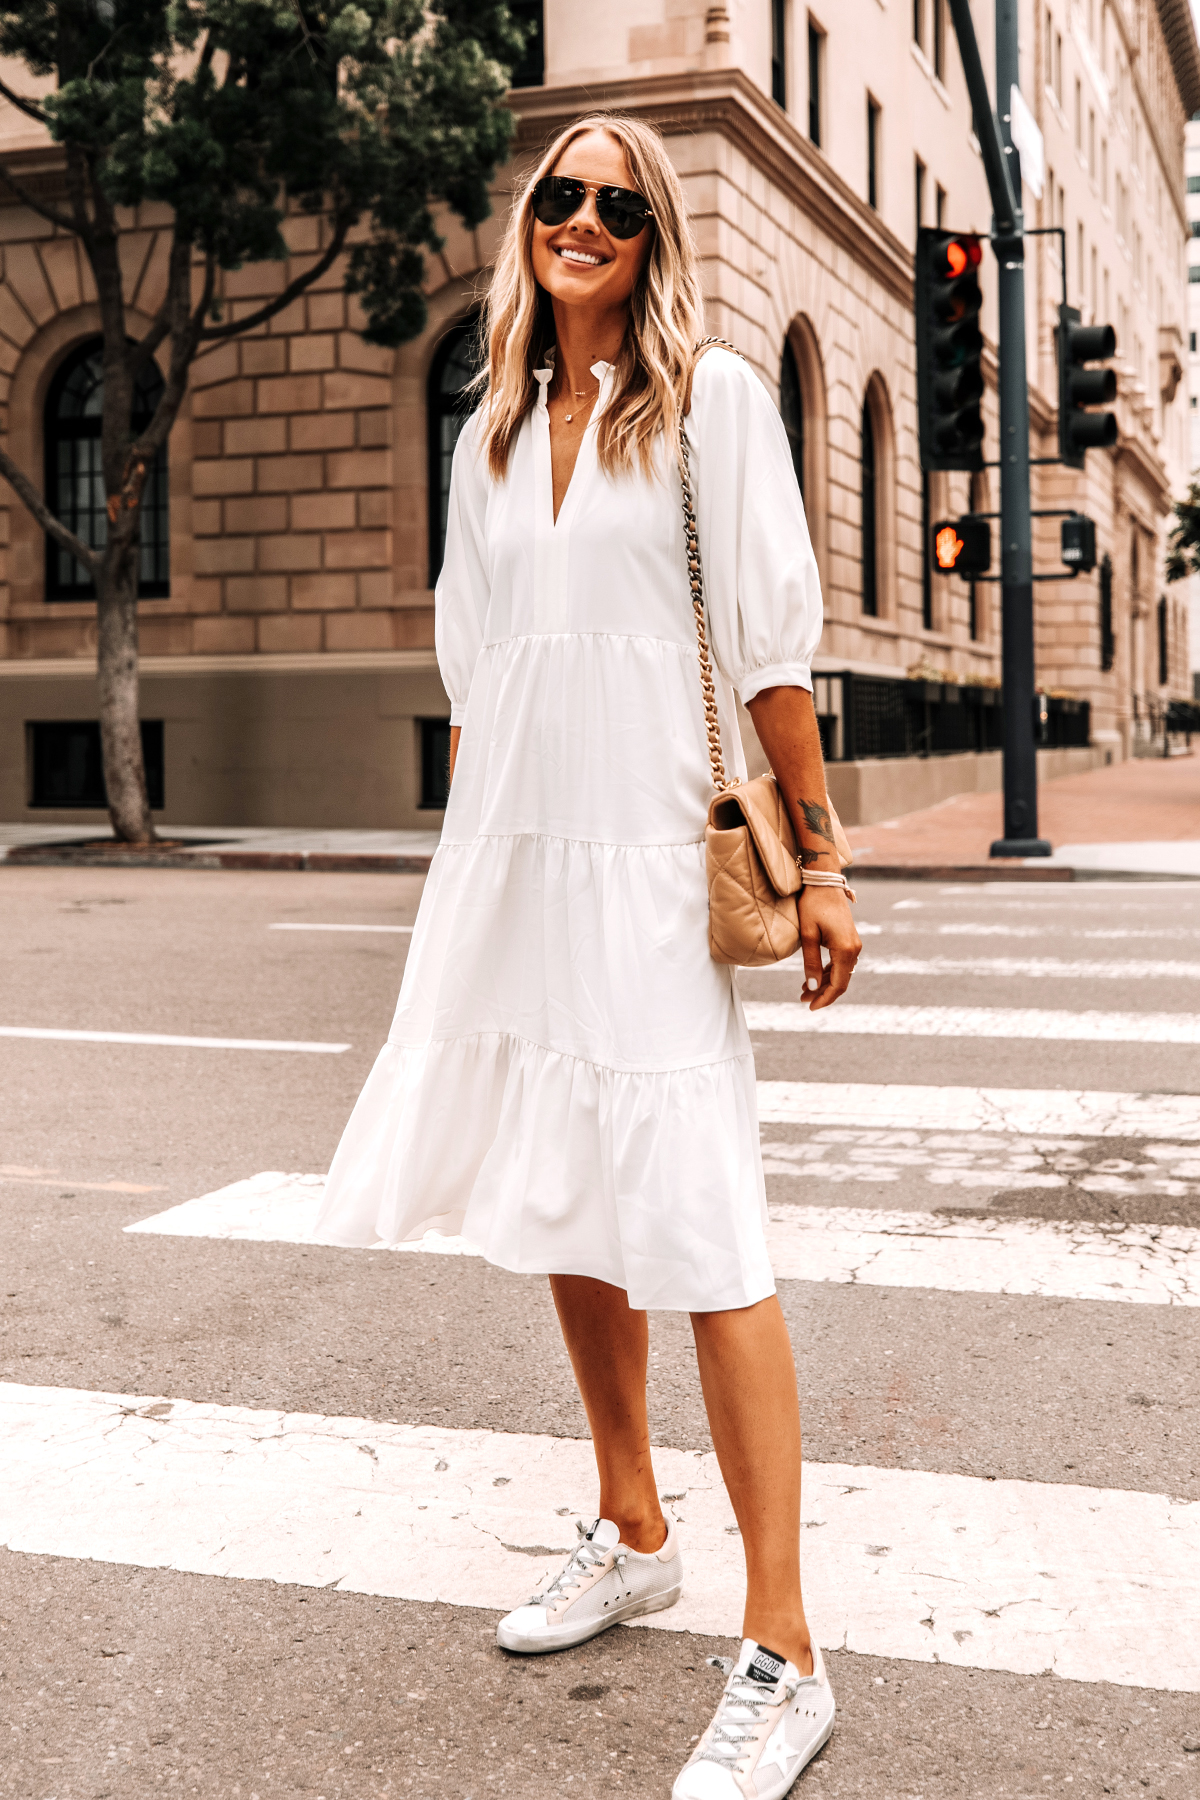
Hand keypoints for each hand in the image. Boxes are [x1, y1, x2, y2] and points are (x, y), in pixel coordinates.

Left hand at [799, 888, 860, 1009]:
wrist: (824, 883)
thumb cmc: (813, 906)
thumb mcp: (808, 935)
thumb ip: (810, 963)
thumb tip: (812, 987)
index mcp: (845, 950)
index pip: (837, 985)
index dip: (825, 999)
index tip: (810, 1007)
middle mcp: (854, 949)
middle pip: (841, 981)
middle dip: (822, 993)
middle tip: (803, 1000)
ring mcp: (853, 945)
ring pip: (840, 973)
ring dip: (823, 983)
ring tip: (804, 990)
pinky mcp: (849, 940)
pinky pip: (840, 963)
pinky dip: (827, 972)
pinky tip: (813, 977)